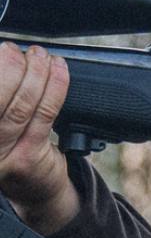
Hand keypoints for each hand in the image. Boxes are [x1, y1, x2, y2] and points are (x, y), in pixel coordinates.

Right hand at [0, 42, 78, 232]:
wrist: (35, 191)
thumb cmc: (12, 148)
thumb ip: (3, 96)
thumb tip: (6, 54)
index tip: (2, 46)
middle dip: (10, 65)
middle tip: (20, 50)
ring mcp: (2, 153)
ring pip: (21, 104)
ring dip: (35, 73)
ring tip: (41, 56)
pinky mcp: (28, 156)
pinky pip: (44, 115)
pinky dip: (54, 87)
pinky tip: (58, 71)